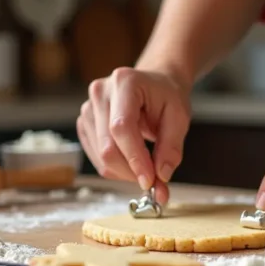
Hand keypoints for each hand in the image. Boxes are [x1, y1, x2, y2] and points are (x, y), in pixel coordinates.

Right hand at [77, 67, 190, 203]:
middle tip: (154, 183)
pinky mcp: (85, 123)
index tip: (150, 180)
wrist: (155, 83)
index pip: (122, 128)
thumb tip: (161, 175)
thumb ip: (171, 147)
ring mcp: (88, 108)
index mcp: (125, 83)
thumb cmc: (167, 95)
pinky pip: (96, 157)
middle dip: (131, 171)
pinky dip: (115, 168)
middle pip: (107, 146)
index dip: (135, 158)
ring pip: (101, 157)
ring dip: (125, 172)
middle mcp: (101, 93)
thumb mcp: (179, 117)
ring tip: (146, 168)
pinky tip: (132, 161)